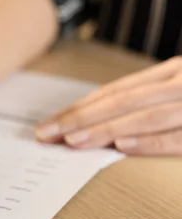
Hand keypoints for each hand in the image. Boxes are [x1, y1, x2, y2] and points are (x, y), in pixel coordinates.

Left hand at [35, 57, 181, 154]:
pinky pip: (177, 137)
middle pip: (123, 101)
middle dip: (80, 118)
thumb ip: (147, 101)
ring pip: (145, 116)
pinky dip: (149, 141)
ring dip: (106, 129)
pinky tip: (121, 146)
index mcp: (170, 72)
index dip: (80, 107)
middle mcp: (179, 84)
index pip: (116, 91)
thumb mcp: (177, 91)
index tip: (51, 124)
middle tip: (49, 133)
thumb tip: (96, 123)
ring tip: (74, 140)